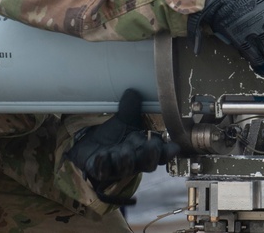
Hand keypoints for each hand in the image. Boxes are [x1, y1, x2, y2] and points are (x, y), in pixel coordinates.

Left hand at [65, 89, 179, 204]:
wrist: (90, 147)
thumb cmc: (114, 136)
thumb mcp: (124, 122)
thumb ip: (130, 109)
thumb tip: (132, 91)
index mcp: (145, 149)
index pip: (161, 154)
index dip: (168, 152)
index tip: (173, 147)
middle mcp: (135, 161)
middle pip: (148, 164)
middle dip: (151, 156)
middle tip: (152, 146)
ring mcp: (118, 168)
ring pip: (126, 169)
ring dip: (126, 161)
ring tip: (124, 151)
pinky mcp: (100, 171)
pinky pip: (102, 171)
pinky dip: (102, 165)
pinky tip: (102, 155)